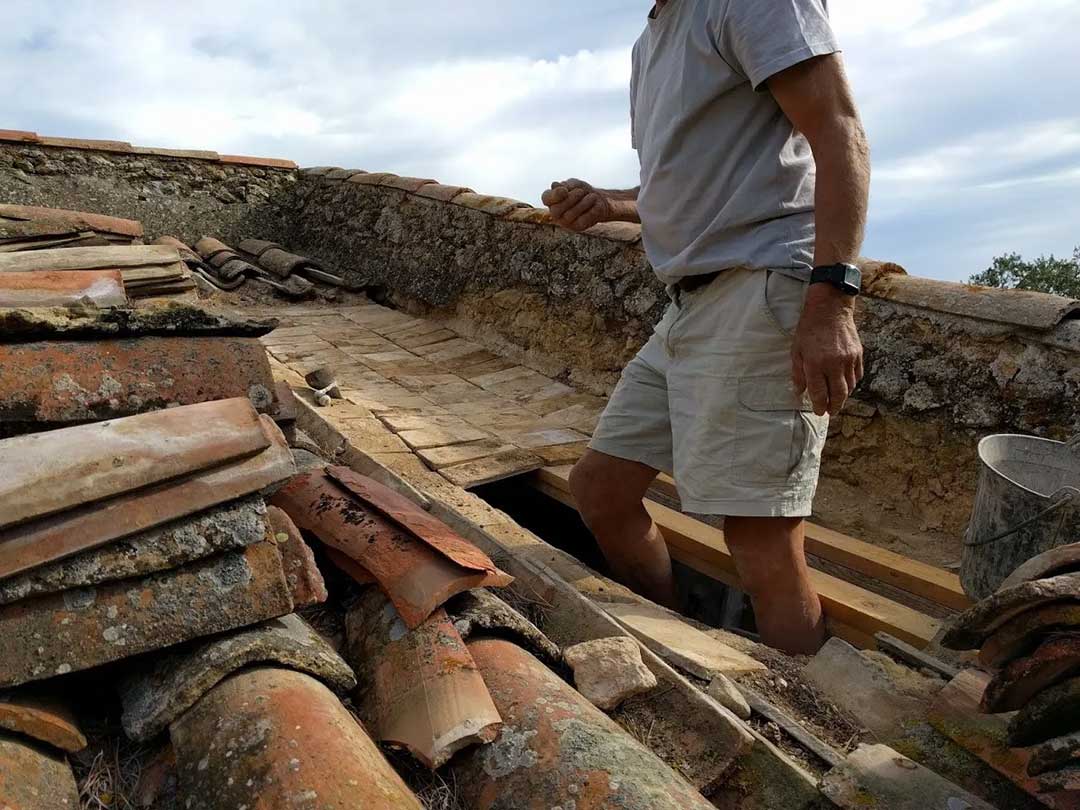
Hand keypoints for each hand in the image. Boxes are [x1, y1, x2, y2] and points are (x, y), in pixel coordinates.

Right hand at [541, 178, 612, 231]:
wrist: (598, 200)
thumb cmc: (582, 191)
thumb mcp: (575, 184)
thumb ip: (566, 185)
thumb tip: (554, 185)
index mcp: (552, 200)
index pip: (546, 198)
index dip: (554, 195)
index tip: (564, 190)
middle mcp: (555, 213)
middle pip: (556, 209)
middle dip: (570, 199)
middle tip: (581, 192)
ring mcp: (566, 222)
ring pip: (569, 215)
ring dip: (583, 203)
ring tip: (593, 196)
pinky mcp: (577, 227)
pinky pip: (582, 220)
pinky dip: (591, 210)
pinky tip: (596, 204)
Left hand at [791, 285, 863, 415]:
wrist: (830, 309)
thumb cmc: (809, 329)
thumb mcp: (796, 350)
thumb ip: (798, 373)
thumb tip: (799, 391)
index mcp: (815, 364)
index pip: (819, 393)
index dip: (820, 405)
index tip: (819, 412)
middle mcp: (834, 364)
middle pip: (838, 394)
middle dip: (835, 407)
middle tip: (831, 412)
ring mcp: (848, 359)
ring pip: (850, 387)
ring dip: (844, 396)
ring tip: (838, 401)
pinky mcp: (858, 354)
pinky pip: (857, 375)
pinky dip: (852, 383)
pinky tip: (846, 385)